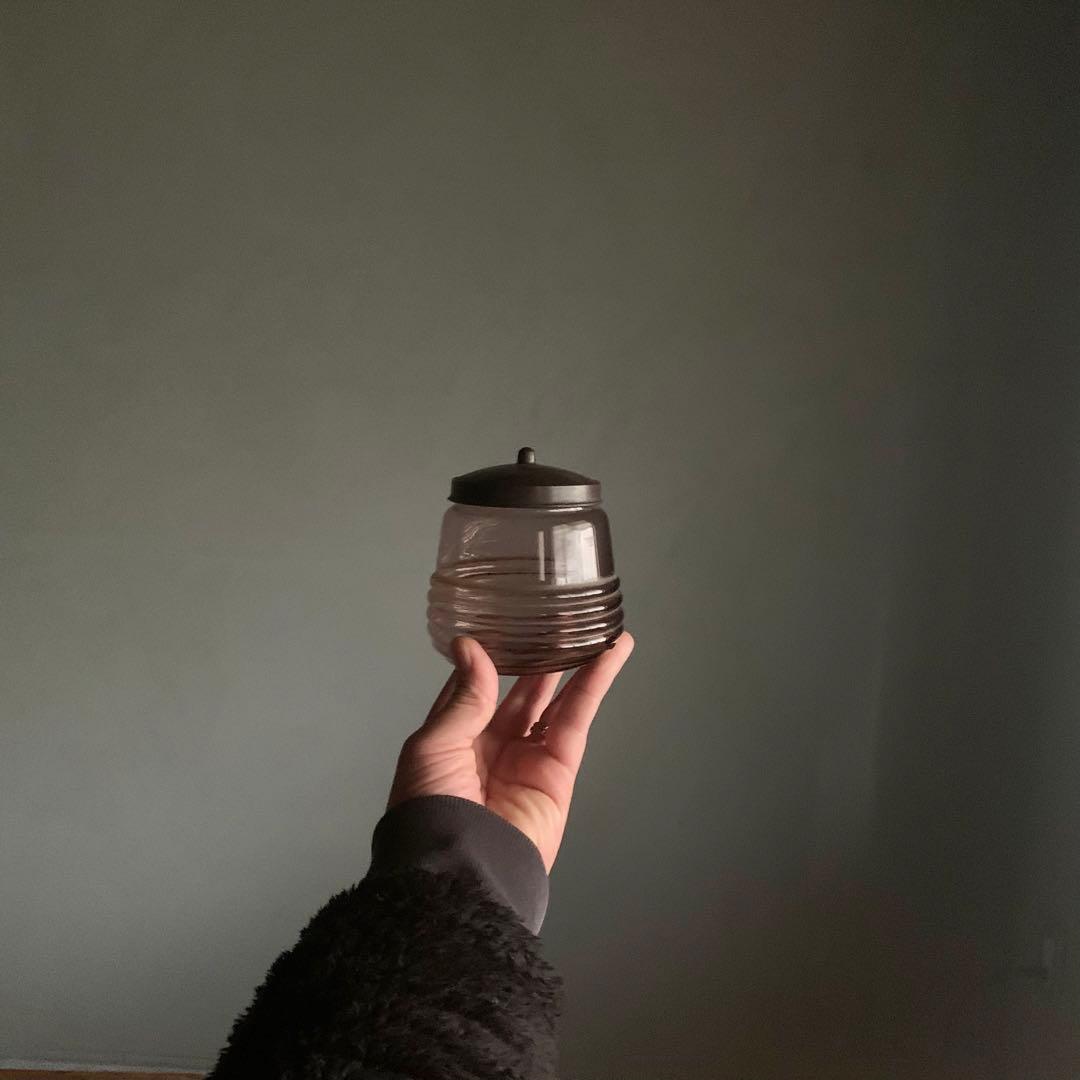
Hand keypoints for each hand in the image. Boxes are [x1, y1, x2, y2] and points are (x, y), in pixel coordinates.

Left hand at [389, 632, 633, 870]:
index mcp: (452, 742)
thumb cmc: (432, 804)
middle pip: (519, 694)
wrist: (461, 869)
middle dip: (535, 660)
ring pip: (554, 702)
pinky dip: (594, 686)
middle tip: (554, 621)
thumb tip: (470, 646)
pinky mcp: (559, 772)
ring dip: (573, 665)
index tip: (502, 622)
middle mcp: (490, 748)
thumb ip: (464, 698)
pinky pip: (577, 720)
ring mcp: (527, 760)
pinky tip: (608, 654)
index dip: (488, 659)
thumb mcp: (434, 745)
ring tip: (593, 626)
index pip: (472, 690)